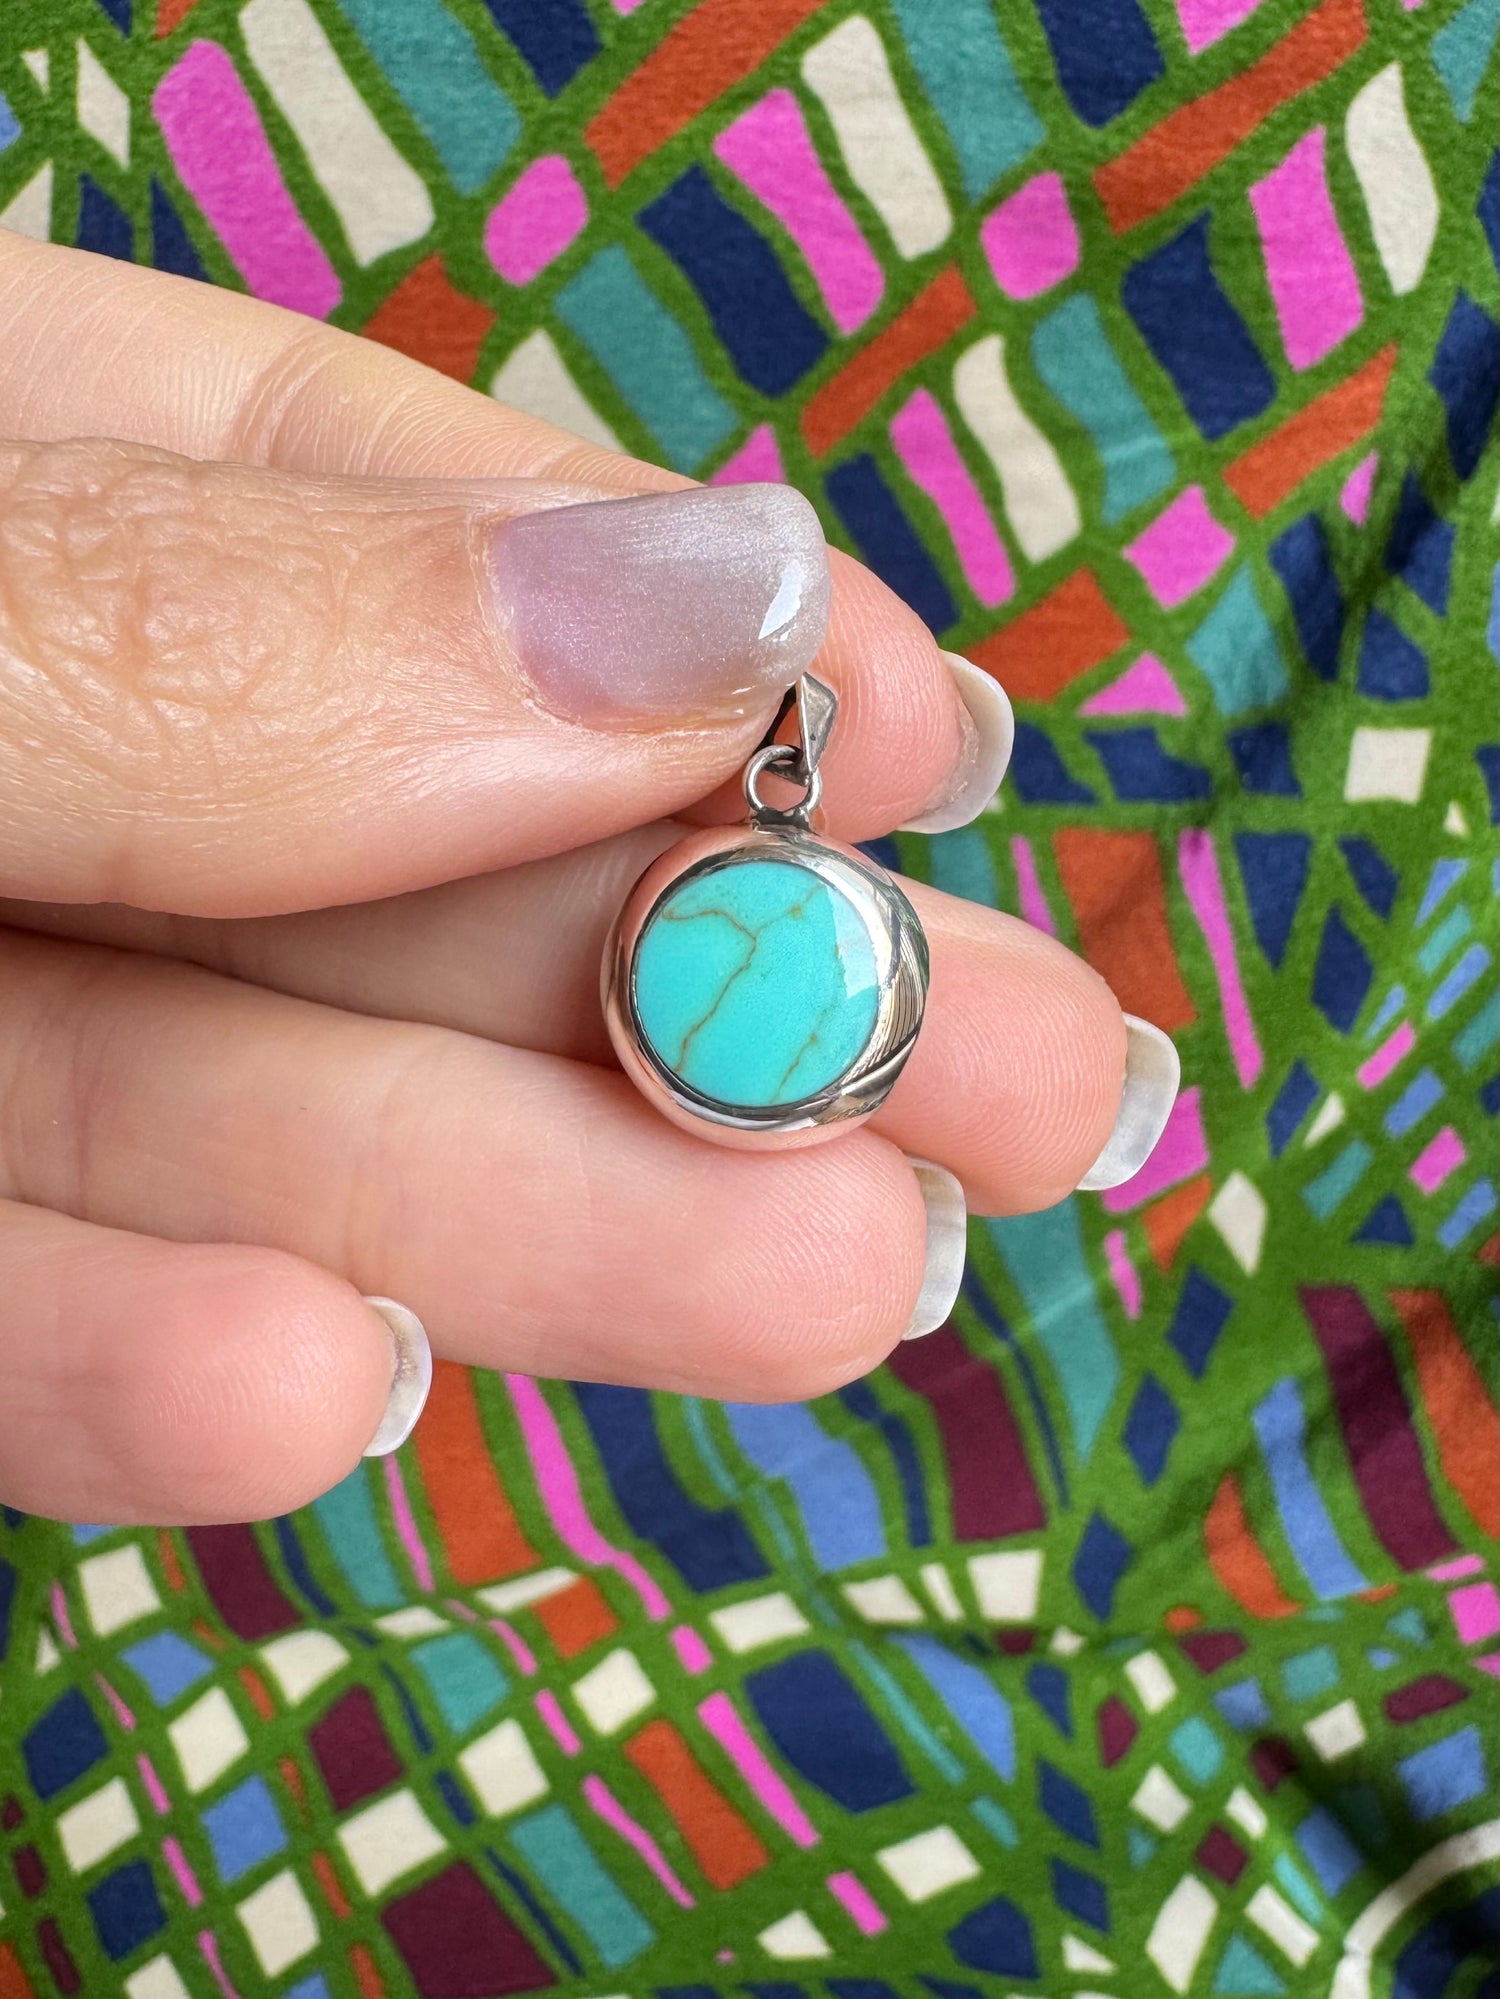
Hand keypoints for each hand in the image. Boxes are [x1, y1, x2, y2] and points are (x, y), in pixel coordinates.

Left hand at [0, 231, 1173, 1525]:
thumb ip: (224, 619)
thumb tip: (713, 599)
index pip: (359, 504)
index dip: (662, 626)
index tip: (934, 737)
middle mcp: (2, 753)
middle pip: (367, 858)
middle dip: (682, 985)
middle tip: (1018, 1092)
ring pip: (214, 1115)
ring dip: (499, 1224)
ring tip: (811, 1294)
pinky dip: (129, 1373)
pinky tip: (323, 1387)